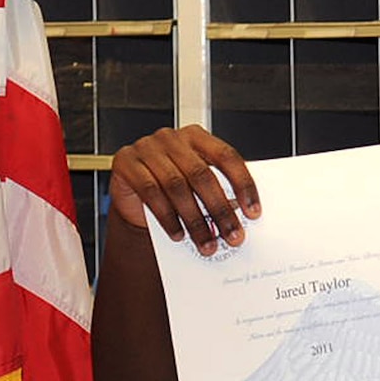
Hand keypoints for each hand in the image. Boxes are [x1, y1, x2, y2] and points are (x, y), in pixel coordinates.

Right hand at [107, 125, 261, 254]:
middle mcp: (172, 139)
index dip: (242, 184)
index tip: (253, 211)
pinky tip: (178, 235)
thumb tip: (241, 215)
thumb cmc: (171, 186)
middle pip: (202, 175)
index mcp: (197, 137)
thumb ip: (217, 192)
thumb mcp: (197, 185)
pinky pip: (151, 192)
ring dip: (195, 220)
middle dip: (220, 210)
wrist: (134, 193)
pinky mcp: (126, 163)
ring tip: (207, 243)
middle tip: (232, 235)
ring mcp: (147, 148)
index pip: (226, 156)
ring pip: (177, 186)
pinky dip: (168, 218)